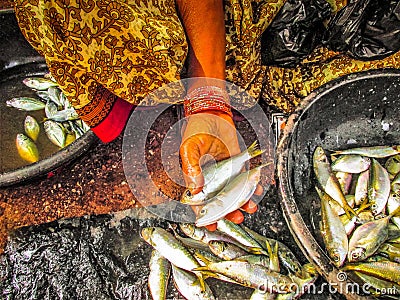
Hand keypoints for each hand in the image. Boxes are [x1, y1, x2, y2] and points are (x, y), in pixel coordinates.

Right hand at [180, 110, 261, 230]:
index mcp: (196, 178)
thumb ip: (191, 168)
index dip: (205, 216)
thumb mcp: (189, 148)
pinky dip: (252, 186)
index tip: (212, 225)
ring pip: (234, 193)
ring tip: (248, 208)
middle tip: (236, 218)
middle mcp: (211, 178)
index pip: (199, 202)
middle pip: (220, 202)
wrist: (213, 113)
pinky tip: (256, 191)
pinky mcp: (237, 165)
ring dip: (241, 203)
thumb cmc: (197, 129)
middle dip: (228, 213)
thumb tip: (195, 189)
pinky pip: (245, 178)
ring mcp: (225, 173)